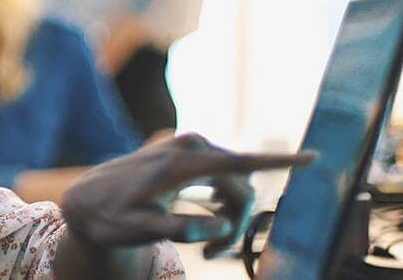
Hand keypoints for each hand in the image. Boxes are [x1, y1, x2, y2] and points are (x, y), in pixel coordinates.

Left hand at [60, 133, 313, 250]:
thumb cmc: (111, 218)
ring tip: (203, 248)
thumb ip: (178, 229)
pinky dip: (221, 204)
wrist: (87, 200)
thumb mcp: (140, 230)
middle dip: (237, 223)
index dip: (281, 162)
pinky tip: (205, 225)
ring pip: (236, 186)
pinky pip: (224, 179)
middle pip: (242, 188)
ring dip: (229, 216)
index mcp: (182, 163)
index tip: (315, 157)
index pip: (241, 162)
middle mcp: (191, 146)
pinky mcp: (188, 151)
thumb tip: (219, 227)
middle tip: (210, 255)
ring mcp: (190, 145)